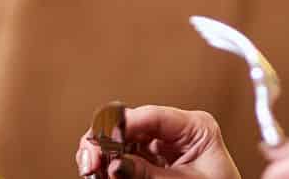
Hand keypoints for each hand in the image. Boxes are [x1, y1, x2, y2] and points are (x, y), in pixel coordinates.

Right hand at [74, 105, 241, 178]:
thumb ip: (149, 173)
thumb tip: (115, 163)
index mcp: (196, 127)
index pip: (152, 116)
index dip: (122, 125)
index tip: (103, 139)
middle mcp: (176, 131)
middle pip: (130, 124)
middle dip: (106, 139)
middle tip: (91, 159)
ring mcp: (162, 146)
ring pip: (121, 140)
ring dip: (102, 152)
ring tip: (91, 167)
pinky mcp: (152, 162)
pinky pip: (124, 157)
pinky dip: (109, 165)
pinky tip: (99, 171)